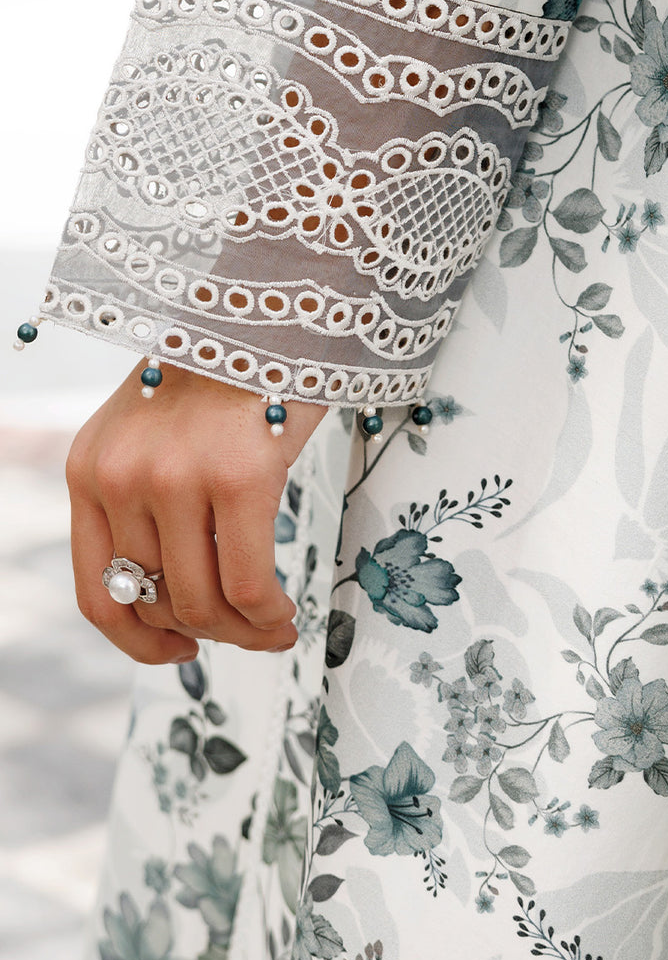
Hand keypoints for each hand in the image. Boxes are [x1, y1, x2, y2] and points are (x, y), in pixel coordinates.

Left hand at [65, 359, 326, 664]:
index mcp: (89, 468)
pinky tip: (287, 614)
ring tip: (275, 627)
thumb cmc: (226, 374)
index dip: (137, 640)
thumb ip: (149, 502)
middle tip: (249, 633)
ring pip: (202, 603)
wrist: (270, 309)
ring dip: (243, 632)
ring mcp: (175, 478)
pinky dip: (269, 615)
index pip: (96, 590)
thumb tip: (180, 600)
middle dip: (207, 634)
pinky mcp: (237, 478)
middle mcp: (119, 476)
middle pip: (155, 602)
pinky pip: (248, 583)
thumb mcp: (156, 434)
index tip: (177, 651)